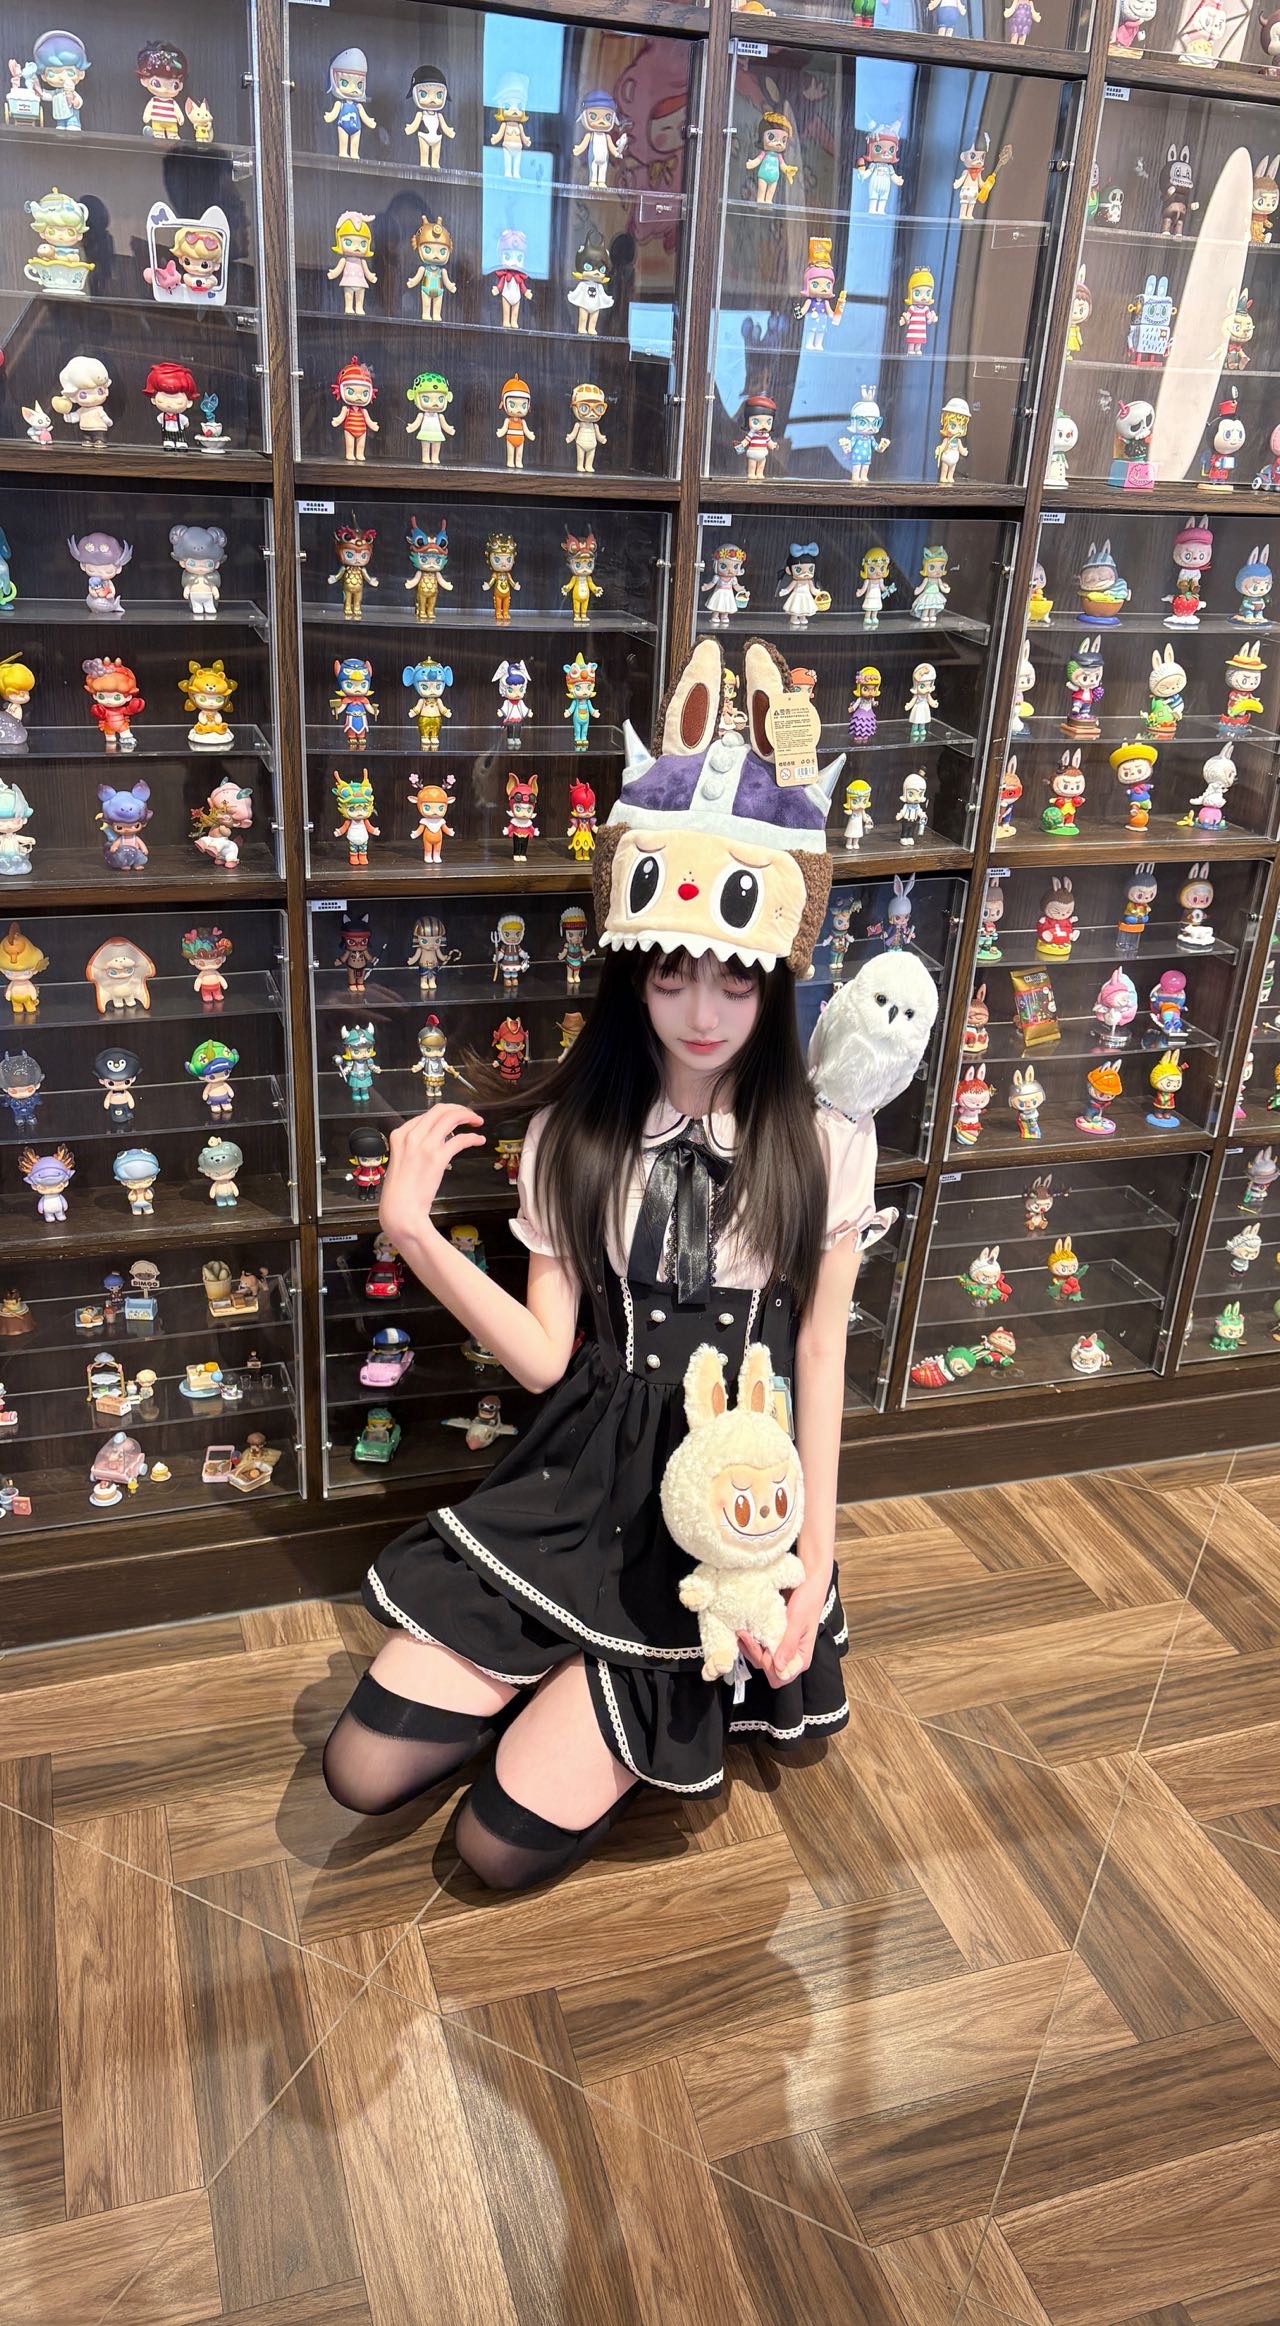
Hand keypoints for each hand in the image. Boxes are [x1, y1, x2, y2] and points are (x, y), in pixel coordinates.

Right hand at [380, 1105, 483, 1241]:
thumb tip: (435, 1138)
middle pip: (440, 1110)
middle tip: (469, 1115)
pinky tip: (478, 1140)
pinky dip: (472, 1137)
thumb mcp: (401, 1159)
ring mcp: (424, 1145)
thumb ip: (415, 1145)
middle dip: (458, 1109)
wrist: (400, 1210)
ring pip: (451, 1118)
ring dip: (468, 1116)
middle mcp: (411, 1135)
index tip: (454, 1117)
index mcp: (400, 1135)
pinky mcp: (437, 1157)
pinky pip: (460, 1139)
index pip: (426, 1115)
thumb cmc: (400, 1191)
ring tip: (477, 1122)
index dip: (444, 1113)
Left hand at [737, 1567, 831, 1689]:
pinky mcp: (774, 1636)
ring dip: (750, 1647)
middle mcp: (791, 1655)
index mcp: (801, 1658)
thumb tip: (780, 1668)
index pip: (781, 1676)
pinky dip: (751, 1640)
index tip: (759, 1648)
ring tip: (742, 1631)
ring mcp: (782, 1646)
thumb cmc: (808, 1599)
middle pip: (768, 1669)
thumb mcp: (798, 1622)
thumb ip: (788, 1645)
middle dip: (754, 1654)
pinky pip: (760, 1645)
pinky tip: (746, 1630)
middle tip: (745, 1634)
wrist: (808, 1580)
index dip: (768, 1666)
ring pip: (761, 1658)